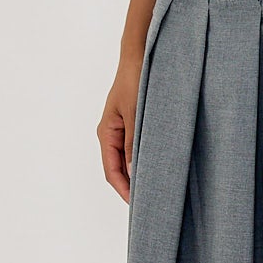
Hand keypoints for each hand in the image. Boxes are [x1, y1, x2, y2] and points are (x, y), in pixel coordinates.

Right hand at [99, 51, 142, 202]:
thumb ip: (133, 142)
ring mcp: (121, 130)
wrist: (139, 56)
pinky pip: (134, 149)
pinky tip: (156, 168)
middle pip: (117, 170)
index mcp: (106, 133)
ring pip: (126, 161)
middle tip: (150, 204)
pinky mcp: (132, 125)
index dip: (124, 190)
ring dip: (137, 175)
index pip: (111, 171)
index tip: (138, 206)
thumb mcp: (136, 113)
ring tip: (154, 191)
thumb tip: (132, 172)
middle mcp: (111, 134)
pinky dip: (142, 161)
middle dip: (131, 187)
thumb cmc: (135, 80)